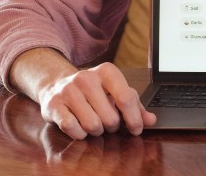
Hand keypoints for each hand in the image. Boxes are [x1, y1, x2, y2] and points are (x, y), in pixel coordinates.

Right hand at [37, 62, 155, 139]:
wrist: (57, 85)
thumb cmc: (93, 91)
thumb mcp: (116, 92)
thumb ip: (135, 106)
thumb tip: (151, 120)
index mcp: (107, 71)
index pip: (126, 98)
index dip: (133, 118)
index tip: (136, 129)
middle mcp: (87, 77)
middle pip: (110, 117)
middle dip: (111, 125)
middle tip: (107, 120)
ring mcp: (69, 90)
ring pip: (92, 125)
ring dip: (96, 130)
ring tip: (93, 121)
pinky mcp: (54, 104)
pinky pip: (72, 128)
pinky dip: (79, 133)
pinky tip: (79, 125)